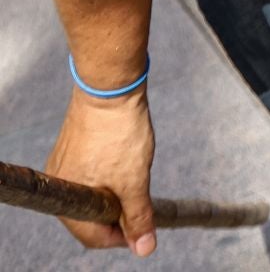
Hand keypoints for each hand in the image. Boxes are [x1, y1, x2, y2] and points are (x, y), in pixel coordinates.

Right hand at [43, 88, 157, 255]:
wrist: (111, 88)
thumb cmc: (120, 134)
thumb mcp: (135, 181)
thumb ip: (138, 217)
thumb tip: (144, 248)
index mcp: (69, 200)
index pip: (92, 236)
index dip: (121, 237)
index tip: (143, 229)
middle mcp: (59, 185)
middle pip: (89, 217)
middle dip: (117, 215)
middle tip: (142, 202)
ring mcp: (63, 166)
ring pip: (91, 194)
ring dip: (114, 194)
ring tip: (135, 177)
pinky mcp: (71, 149)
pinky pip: (89, 175)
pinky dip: (108, 177)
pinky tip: (124, 162)